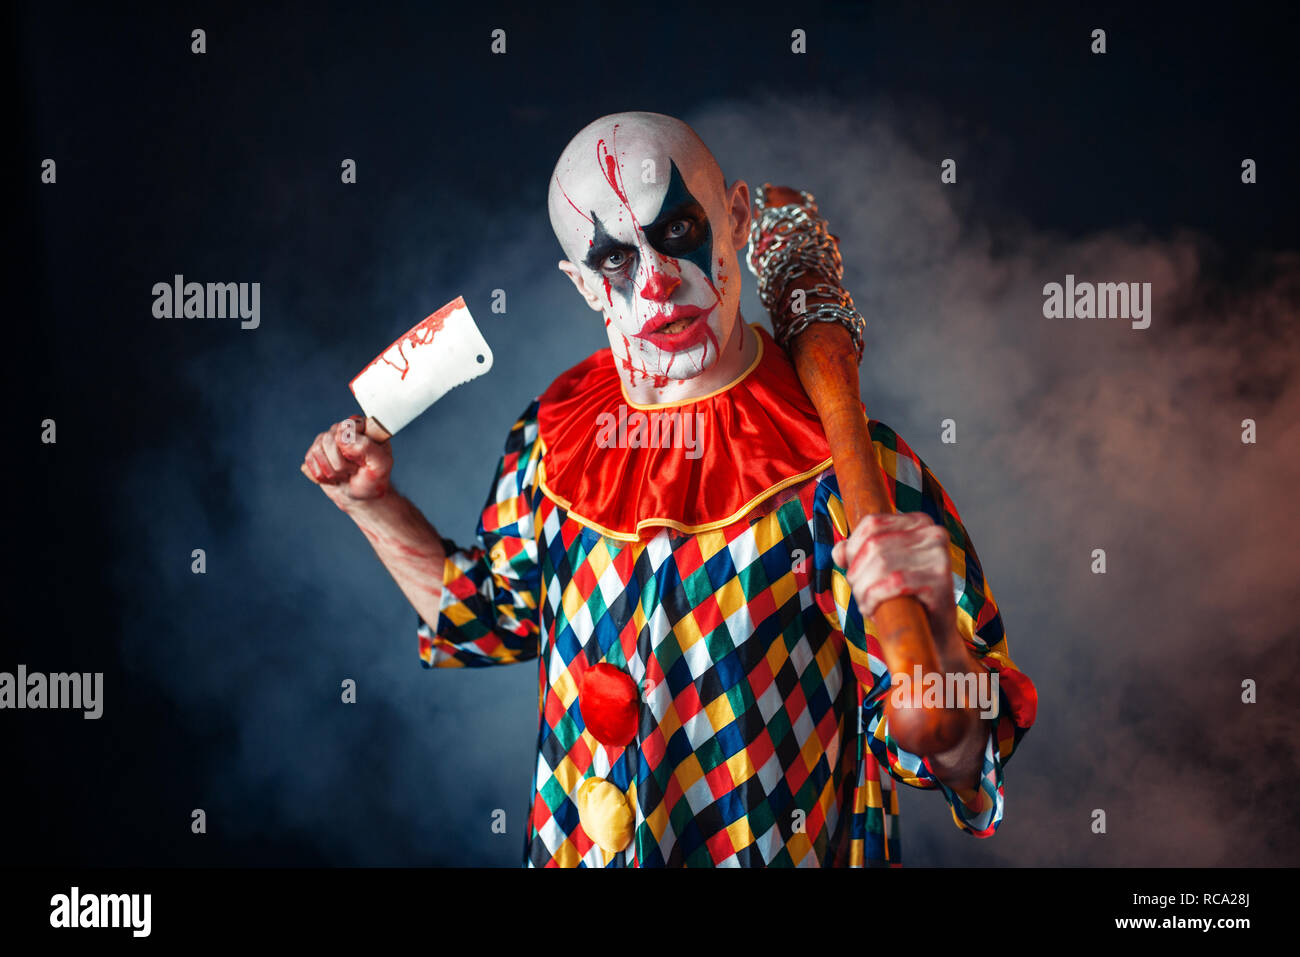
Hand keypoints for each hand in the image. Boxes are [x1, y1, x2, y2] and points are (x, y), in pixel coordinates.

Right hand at [300, 416, 392, 507]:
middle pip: (329, 439)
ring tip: (344, 474)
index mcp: (363, 427)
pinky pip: (309, 461)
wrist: (361, 496)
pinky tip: (334, 477)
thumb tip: (344, 437)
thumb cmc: (373, 480)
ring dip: (331, 471)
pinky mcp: (315, 452)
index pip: (347, 425)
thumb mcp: (381, 466)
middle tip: (354, 470)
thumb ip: (367, 447)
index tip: (362, 460)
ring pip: (317, 450)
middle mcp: (343, 429)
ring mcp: (327, 439)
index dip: (350, 447)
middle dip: (340, 464)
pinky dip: (322, 476)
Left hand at [831, 512, 960, 659]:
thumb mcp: (880, 570)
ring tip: (865, 604)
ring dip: (863, 589)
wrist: (934, 631)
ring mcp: (940, 555)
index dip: (852, 548)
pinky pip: (894, 582)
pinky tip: (873, 610)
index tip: (850, 569)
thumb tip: (839, 551)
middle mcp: (933, 533)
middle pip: (874, 545)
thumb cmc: (905, 597)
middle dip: (856, 573)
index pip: (872, 523)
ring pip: (882, 564)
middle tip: (859, 593)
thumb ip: (857, 553)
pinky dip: (875, 598)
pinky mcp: (940, 579)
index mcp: (919, 522)